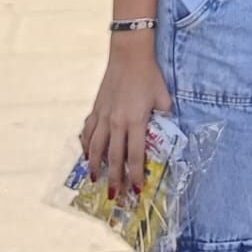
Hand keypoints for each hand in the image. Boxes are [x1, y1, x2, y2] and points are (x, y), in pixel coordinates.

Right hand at [81, 34, 172, 201]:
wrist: (128, 56)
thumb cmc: (149, 76)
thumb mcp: (163, 97)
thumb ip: (163, 117)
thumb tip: (165, 132)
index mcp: (135, 121)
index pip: (135, 155)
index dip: (135, 174)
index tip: (135, 188)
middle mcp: (116, 122)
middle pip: (113, 157)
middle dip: (113, 178)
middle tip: (114, 196)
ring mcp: (103, 116)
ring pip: (94, 147)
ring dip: (94, 166)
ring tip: (94, 179)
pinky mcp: (96, 109)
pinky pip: (87, 131)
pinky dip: (85, 145)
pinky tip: (86, 154)